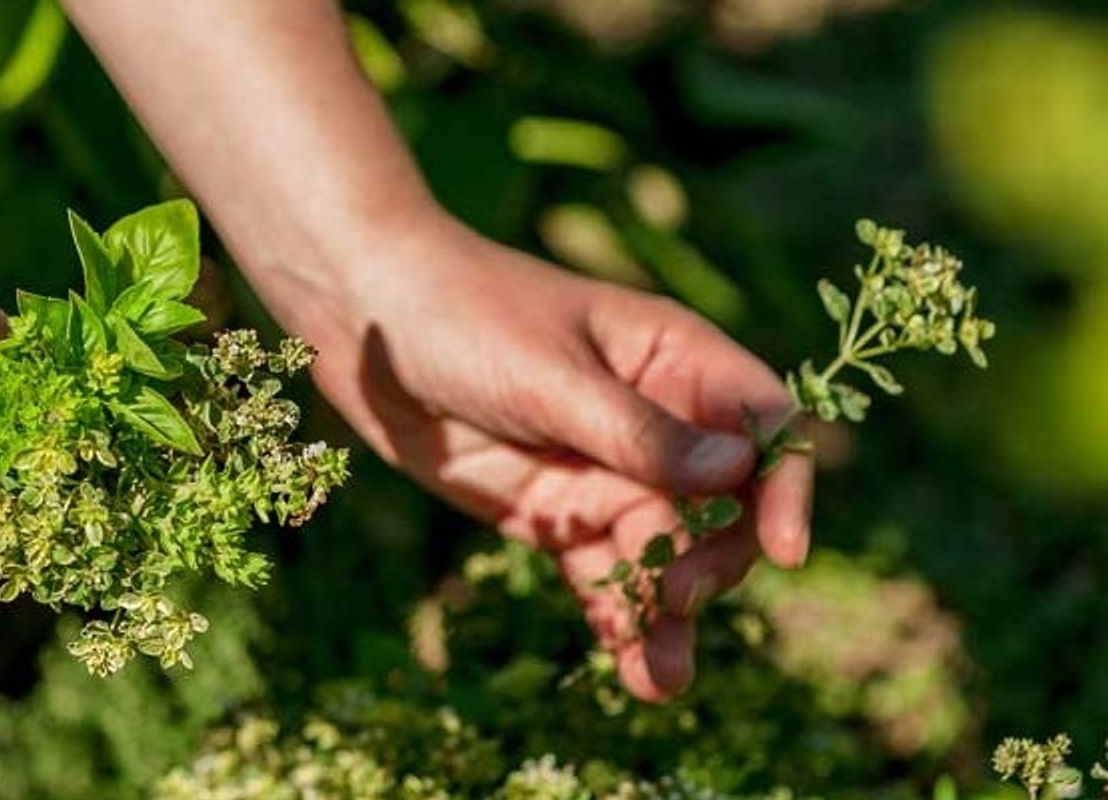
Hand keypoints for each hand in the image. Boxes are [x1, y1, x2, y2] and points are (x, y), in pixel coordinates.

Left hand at [291, 215, 812, 700]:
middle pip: (723, 507)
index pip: (763, 424)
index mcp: (674, 358)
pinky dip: (618, 620)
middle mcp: (654, 420)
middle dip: (714, 559)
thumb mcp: (548, 374)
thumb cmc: (465, 314)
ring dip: (669, 614)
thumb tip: (737, 474)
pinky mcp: (554, 514)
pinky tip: (631, 670)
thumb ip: (636, 431)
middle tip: (676, 596)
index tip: (783, 550)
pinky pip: (601, 575)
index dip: (785, 487)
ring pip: (663, 554)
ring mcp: (604, 472)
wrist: (365, 320)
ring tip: (663, 679)